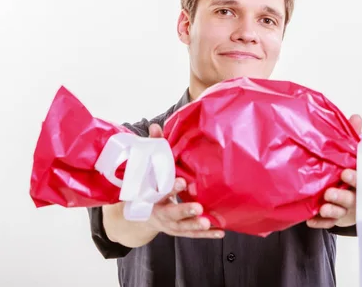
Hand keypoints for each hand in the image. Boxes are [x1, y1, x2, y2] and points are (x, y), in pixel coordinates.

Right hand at [145, 123, 223, 238]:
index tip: (182, 181)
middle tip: (198, 207)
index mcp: (151, 196)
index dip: (170, 187)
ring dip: (195, 225)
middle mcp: (159, 212)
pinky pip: (193, 235)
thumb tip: (155, 126)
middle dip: (185, 210)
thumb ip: (154, 147)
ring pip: (182, 227)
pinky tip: (220, 232)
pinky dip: (206, 234)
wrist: (141, 215)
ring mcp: (169, 224)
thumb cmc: (149, 185)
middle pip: (171, 213)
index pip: (159, 191)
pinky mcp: (179, 231)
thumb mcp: (148, 168)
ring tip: (207, 221)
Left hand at [307, 114, 361, 229]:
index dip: (356, 177)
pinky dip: (320, 223)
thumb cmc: (357, 172)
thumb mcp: (357, 155)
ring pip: (341, 212)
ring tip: (322, 207)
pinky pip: (328, 224)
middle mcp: (359, 196)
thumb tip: (356, 116)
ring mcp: (348, 209)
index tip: (345, 173)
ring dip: (332, 210)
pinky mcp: (338, 219)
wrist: (359, 198)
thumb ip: (355, 137)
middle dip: (342, 196)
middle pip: (353, 198)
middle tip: (330, 193)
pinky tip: (310, 220)